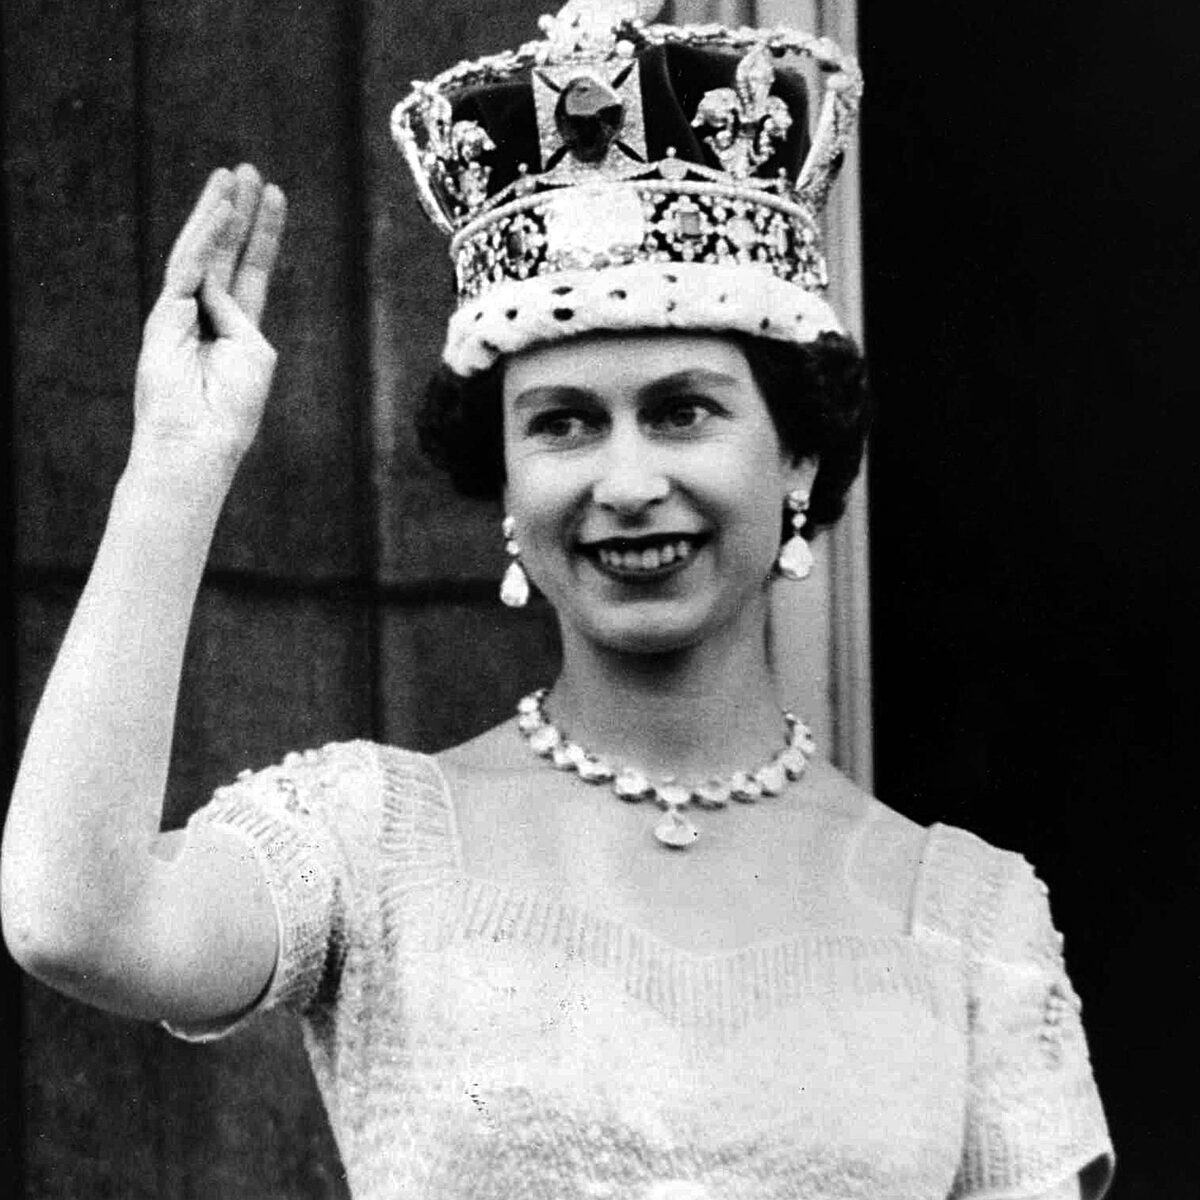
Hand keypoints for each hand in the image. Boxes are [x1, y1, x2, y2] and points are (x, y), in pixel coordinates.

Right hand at [131, 164, 286, 473]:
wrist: (199, 440)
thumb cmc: (233, 408)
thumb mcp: (253, 353)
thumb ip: (241, 313)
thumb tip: (216, 285)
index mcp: (237, 329)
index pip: (251, 270)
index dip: (264, 234)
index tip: (276, 196)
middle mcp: (208, 315)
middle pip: (225, 252)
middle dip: (237, 211)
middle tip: (248, 169)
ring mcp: (182, 313)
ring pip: (201, 252)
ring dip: (217, 212)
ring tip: (232, 175)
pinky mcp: (164, 315)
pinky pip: (188, 268)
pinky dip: (206, 239)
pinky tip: (223, 211)